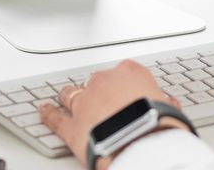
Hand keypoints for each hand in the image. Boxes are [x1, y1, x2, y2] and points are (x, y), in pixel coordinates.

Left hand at [38, 60, 186, 167]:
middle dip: (98, 91)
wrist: (141, 141)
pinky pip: (56, 119)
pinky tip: (43, 112)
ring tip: (65, 97)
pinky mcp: (72, 126)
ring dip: (69, 96)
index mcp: (130, 72)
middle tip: (103, 101)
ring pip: (72, 94)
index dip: (123, 85)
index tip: (126, 92)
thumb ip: (164, 102)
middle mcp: (104, 82)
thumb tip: (169, 105)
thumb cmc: (159, 123)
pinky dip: (48, 115)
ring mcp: (85, 102)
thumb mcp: (169, 109)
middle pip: (97, 82)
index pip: (124, 73)